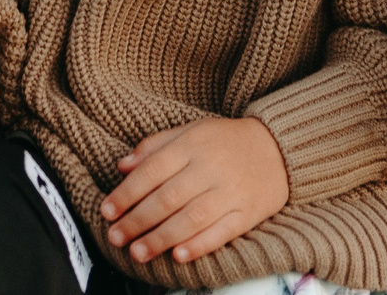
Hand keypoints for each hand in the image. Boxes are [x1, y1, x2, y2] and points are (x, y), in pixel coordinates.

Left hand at [99, 116, 288, 267]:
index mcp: (192, 144)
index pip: (152, 170)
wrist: (279, 148)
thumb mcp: (190, 131)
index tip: (107, 211)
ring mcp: (230, 191)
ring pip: (191, 218)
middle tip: (116, 237)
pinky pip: (222, 232)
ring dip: (161, 238)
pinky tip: (179, 256)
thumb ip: (155, 146)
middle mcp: (209, 168)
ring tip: (138, 253)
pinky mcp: (248, 213)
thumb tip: (122, 165)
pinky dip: (199, 245)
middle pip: (168, 198)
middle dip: (137, 220)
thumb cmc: (225, 141)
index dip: (126, 193)